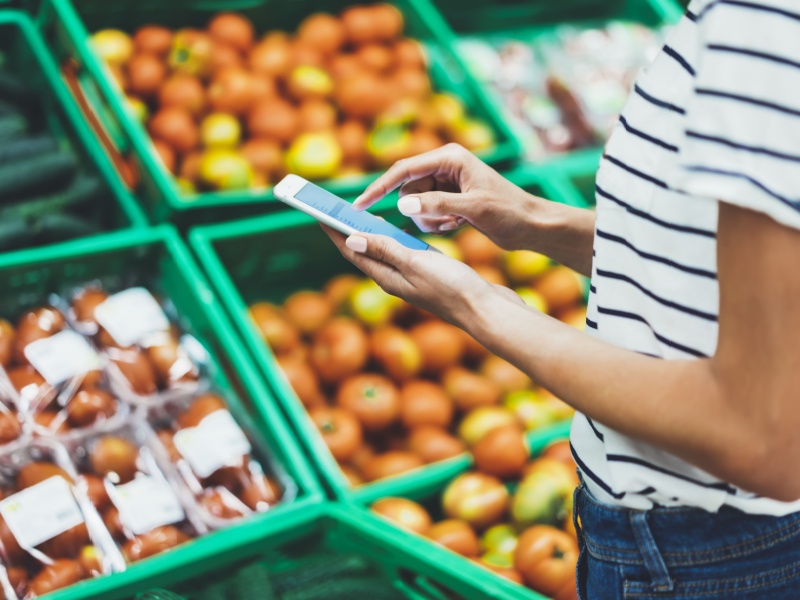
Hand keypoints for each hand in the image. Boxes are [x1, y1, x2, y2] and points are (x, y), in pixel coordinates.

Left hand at [321, 225, 515, 325]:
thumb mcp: (415, 263)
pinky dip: (397, 239)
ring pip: (385, 252)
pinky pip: (405, 254)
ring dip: (373, 234)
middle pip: (365, 250)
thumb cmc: (453, 287)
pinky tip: (402, 229)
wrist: (486, 311)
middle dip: (349, 230)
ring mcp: (412, 278)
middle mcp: (395, 279)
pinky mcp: (429, 275)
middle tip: (337, 209)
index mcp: (387, 278)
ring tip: (364, 215)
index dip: (335, 232)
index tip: (319, 213)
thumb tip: (350, 239)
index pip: (352, 251)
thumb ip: (385, 250)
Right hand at [352, 144, 542, 249]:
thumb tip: (401, 204)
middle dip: (418, 211)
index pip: (403, 170)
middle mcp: (445, 166)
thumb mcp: (473, 208)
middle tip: (444, 222)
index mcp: (449, 157)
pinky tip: (457, 225)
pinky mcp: (449, 198)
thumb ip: (437, 205)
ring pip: (415, 203)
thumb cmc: (509, 211)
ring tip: (455, 224)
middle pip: (408, 189)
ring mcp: (446, 183)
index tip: (358, 206)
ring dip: (428, 220)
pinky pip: (426, 212)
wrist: (532, 225)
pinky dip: (436, 224)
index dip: (378, 188)